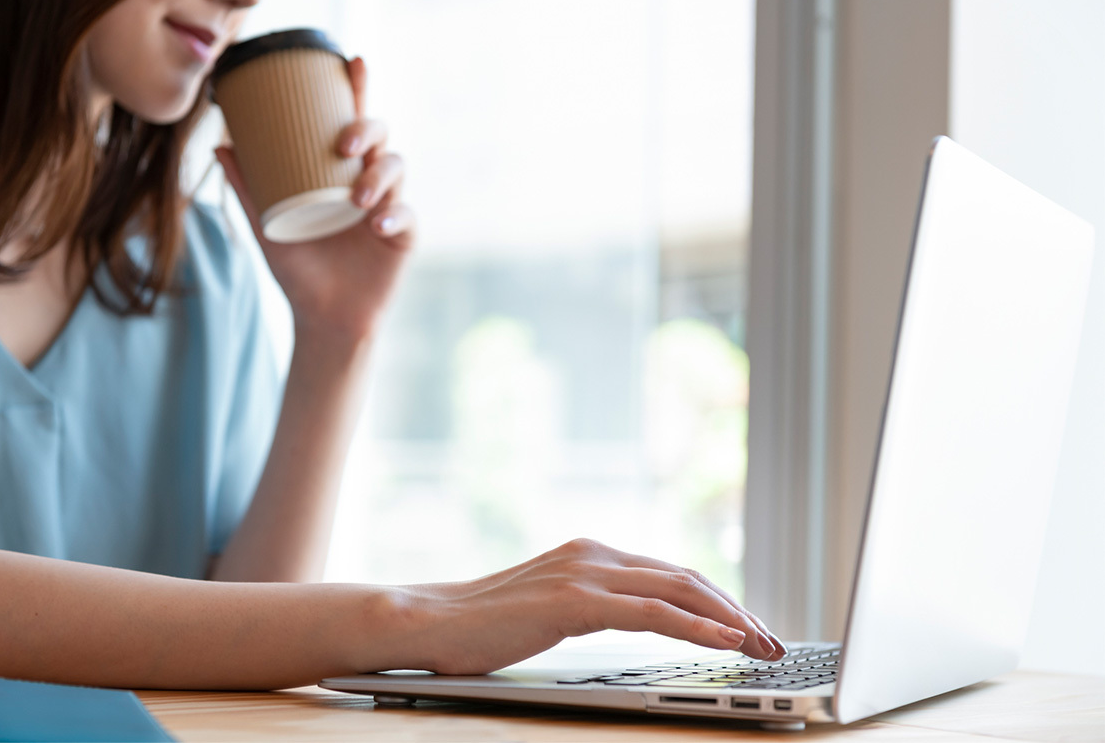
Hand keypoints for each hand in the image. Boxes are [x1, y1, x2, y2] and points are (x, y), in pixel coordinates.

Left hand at [215, 57, 413, 339]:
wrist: (321, 318)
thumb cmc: (298, 269)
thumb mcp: (265, 225)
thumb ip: (246, 187)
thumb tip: (219, 143)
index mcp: (340, 172)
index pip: (351, 122)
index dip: (356, 89)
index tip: (352, 62)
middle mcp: (368, 182)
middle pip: (380, 137)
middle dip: (367, 129)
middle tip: (344, 145)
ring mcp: (389, 207)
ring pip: (397, 169)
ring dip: (380, 175)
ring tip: (358, 198)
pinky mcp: (403, 237)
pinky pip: (407, 216)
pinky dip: (394, 216)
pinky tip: (377, 224)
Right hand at [384, 538, 786, 674]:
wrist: (426, 622)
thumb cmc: (482, 626)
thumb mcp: (550, 608)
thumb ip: (593, 605)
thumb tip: (637, 620)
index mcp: (590, 554)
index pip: (672, 574)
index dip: (718, 600)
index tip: (750, 629)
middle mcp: (594, 554)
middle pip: (687, 577)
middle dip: (737, 610)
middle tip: (773, 641)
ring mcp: (584, 573)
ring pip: (679, 589)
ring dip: (730, 618)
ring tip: (763, 645)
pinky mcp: (573, 601)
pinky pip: (652, 612)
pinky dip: (696, 625)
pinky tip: (725, 641)